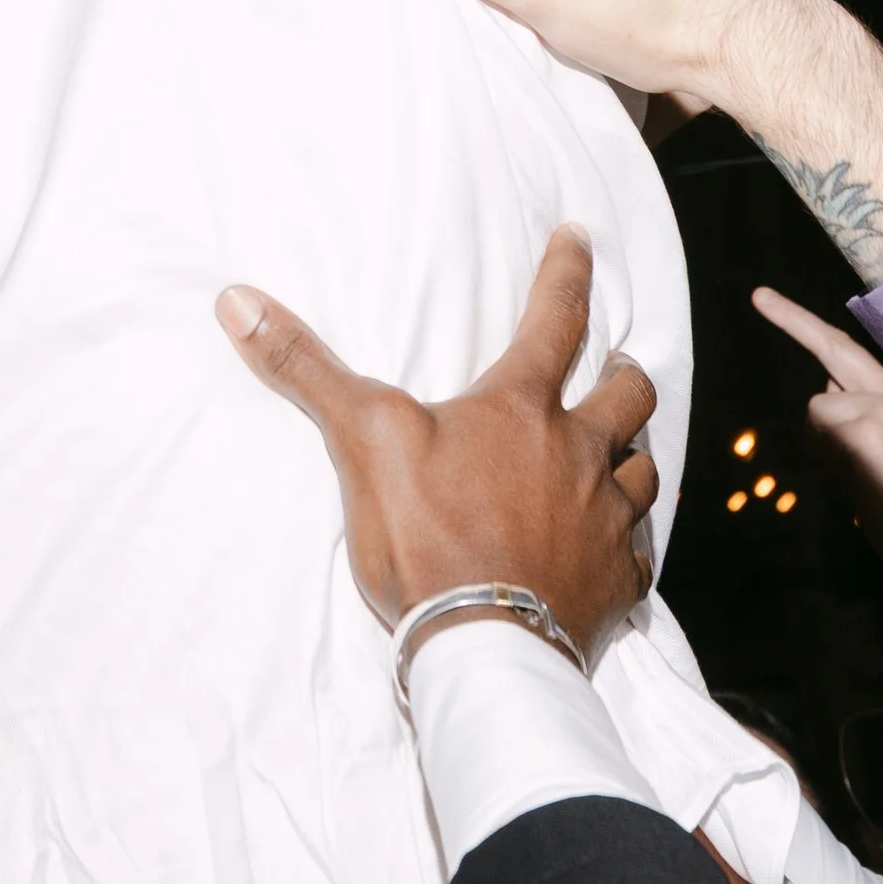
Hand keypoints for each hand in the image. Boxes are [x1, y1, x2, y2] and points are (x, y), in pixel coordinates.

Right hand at [216, 225, 656, 665]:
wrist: (482, 646)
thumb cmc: (426, 535)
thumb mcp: (359, 438)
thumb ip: (306, 368)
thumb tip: (238, 299)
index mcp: (522, 409)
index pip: (556, 317)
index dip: (568, 270)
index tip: (579, 237)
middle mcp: (578, 453)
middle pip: (629, 394)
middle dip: (624, 374)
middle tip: (618, 367)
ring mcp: (607, 520)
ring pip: (644, 471)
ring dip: (632, 457)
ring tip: (619, 456)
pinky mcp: (618, 583)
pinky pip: (640, 556)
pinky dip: (629, 546)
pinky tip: (614, 551)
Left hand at [752, 284, 882, 642]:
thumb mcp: (879, 446)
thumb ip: (854, 413)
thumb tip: (822, 396)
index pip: (847, 350)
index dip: (805, 324)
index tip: (766, 298)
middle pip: (833, 347)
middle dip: (792, 319)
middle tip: (757, 295)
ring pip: (818, 407)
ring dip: (823, 444)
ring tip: (856, 474)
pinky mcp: (871, 428)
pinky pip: (820, 430)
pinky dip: (826, 457)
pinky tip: (855, 479)